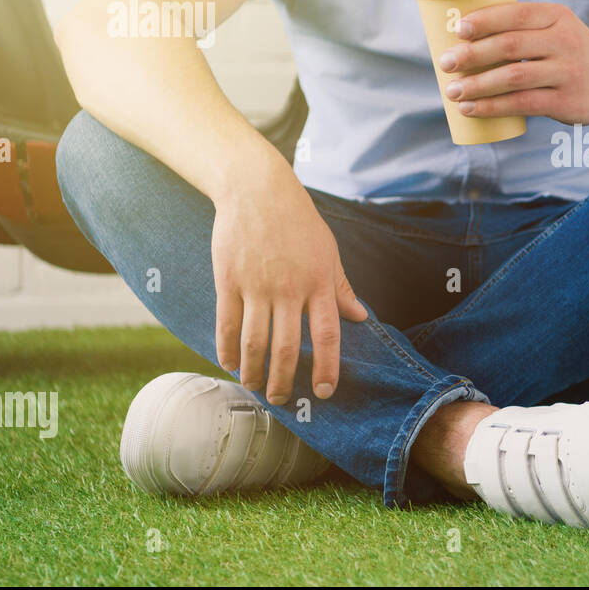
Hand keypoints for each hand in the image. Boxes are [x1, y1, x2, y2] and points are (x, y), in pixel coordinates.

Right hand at [210, 157, 366, 404]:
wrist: (258, 190)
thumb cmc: (299, 222)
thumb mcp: (329, 252)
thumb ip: (342, 288)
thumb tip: (362, 317)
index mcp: (320, 283)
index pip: (327, 335)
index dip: (327, 368)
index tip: (324, 392)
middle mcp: (290, 288)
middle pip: (287, 347)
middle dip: (284, 380)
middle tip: (282, 399)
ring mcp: (257, 285)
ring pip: (255, 342)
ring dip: (254, 372)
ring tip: (255, 387)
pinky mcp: (229, 280)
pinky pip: (227, 324)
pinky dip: (227, 350)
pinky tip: (230, 364)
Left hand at [437, 3, 588, 125]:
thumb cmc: (571, 51)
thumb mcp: (557, 27)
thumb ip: (522, 28)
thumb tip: (461, 39)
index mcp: (557, 16)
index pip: (516, 14)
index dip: (484, 20)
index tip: (458, 30)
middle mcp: (564, 41)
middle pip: (510, 46)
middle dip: (472, 55)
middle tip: (445, 63)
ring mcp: (567, 73)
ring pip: (513, 77)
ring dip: (477, 85)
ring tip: (452, 91)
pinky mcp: (565, 102)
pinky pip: (522, 104)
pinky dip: (492, 107)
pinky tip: (471, 109)